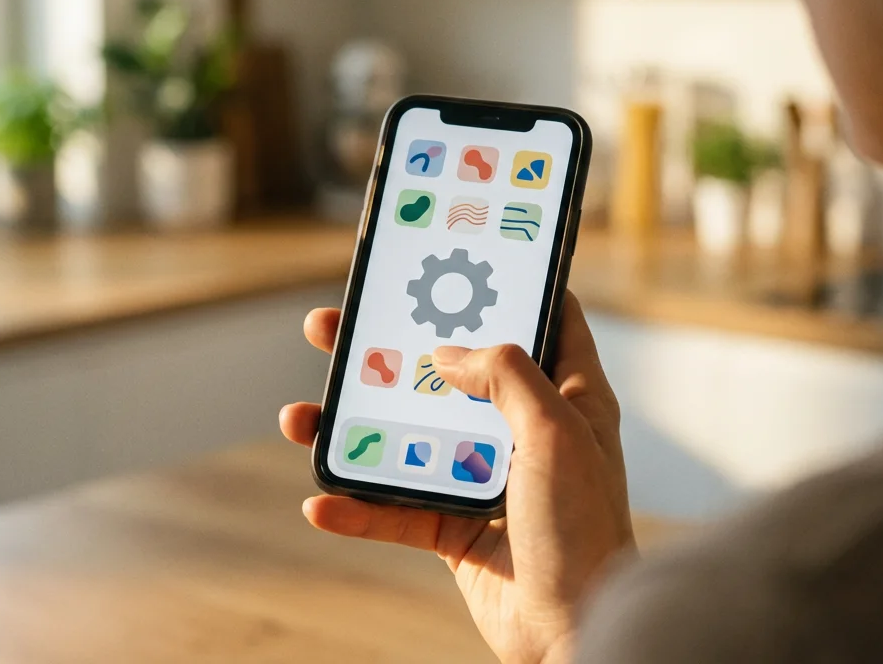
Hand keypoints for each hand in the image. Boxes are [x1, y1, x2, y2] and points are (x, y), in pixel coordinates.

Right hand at [280, 292, 634, 663]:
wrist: (572, 633)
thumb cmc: (584, 532)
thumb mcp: (556, 436)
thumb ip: (507, 377)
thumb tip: (448, 350)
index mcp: (568, 399)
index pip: (544, 321)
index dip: (506, 285)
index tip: (457, 256)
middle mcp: (525, 432)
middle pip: (449, 373)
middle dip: (390, 349)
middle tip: (333, 326)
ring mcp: (486, 479)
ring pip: (408, 439)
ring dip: (351, 429)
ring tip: (298, 418)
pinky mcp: (456, 530)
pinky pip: (395, 510)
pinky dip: (356, 508)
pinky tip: (320, 501)